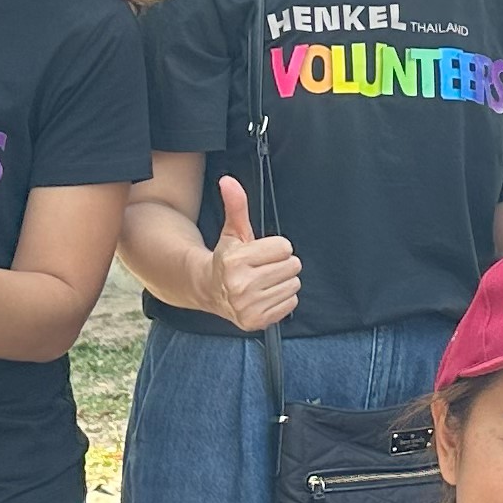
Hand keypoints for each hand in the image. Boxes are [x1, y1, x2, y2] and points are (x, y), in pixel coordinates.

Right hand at [196, 176, 302, 331]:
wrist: (209, 290)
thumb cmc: (227, 258)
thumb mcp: (233, 231)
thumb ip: (236, 205)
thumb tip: (228, 180)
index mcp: (236, 261)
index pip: (284, 247)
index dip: (275, 247)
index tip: (261, 252)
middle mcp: (240, 285)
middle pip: (292, 266)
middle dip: (281, 263)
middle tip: (263, 267)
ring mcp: (248, 306)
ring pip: (293, 285)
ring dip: (282, 281)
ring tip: (263, 281)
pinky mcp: (256, 321)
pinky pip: (291, 304)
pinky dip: (282, 299)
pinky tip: (264, 295)